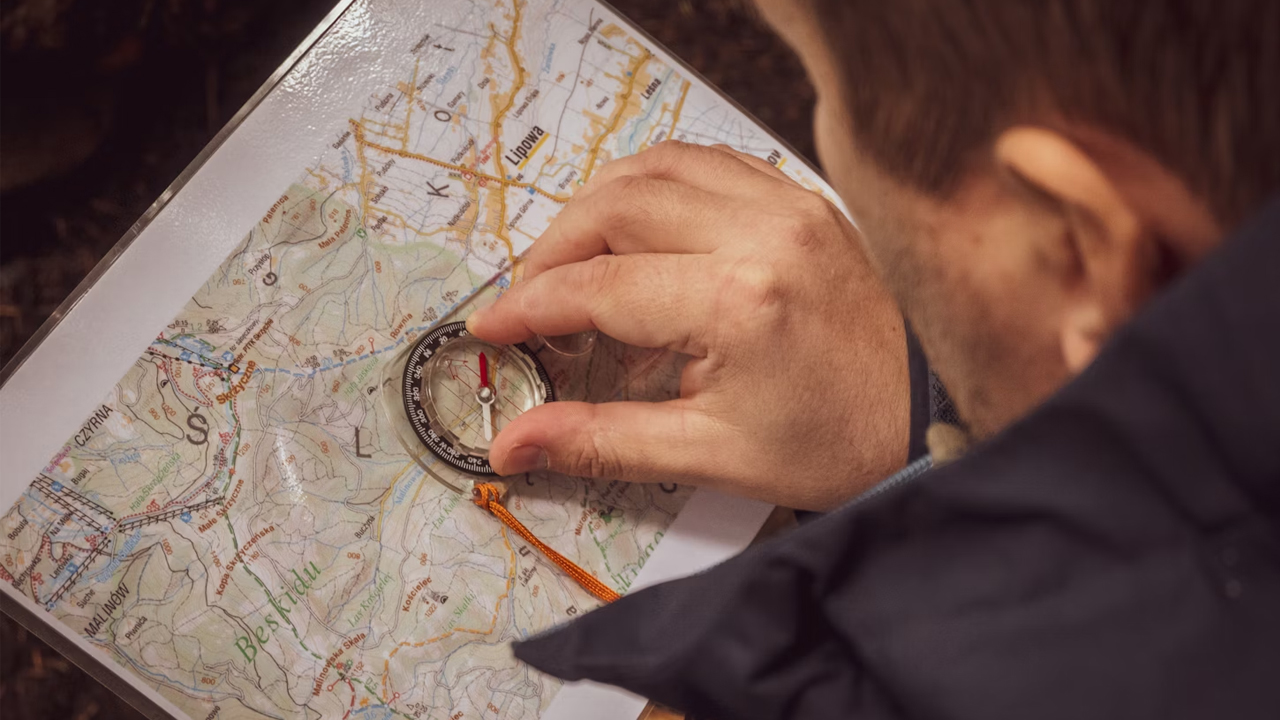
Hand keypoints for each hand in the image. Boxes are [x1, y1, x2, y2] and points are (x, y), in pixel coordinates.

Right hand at [467, 141, 908, 509]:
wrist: (931, 413)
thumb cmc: (840, 439)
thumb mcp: (712, 454)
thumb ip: (601, 440)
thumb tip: (515, 445)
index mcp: (739, 300)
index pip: (599, 286)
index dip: (532, 307)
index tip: (494, 326)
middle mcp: (762, 232)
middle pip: (615, 208)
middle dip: (553, 251)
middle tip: (529, 300)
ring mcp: (786, 204)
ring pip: (654, 167)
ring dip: (595, 205)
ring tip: (570, 258)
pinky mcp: (800, 197)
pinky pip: (704, 161)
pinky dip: (652, 183)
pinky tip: (636, 224)